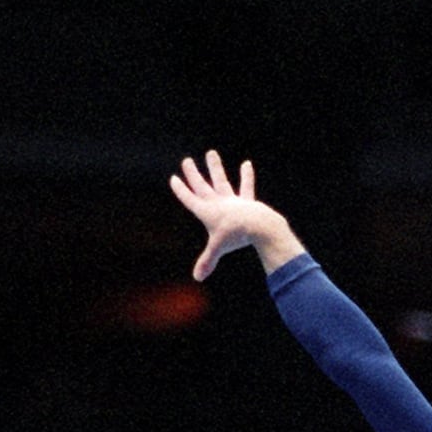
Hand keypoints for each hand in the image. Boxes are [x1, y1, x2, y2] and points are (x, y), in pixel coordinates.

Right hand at [170, 150, 300, 279]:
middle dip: (193, 174)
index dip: (181, 189)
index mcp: (206, 212)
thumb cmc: (236, 236)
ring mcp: (232, 200)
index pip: (189, 199)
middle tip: (187, 161)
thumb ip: (207, 262)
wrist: (258, 226)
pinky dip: (247, 176)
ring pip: (221, 181)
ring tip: (211, 153)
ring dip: (215, 167)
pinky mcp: (247, 201)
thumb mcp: (218, 248)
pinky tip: (247, 163)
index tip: (173, 179)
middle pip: (202, 186)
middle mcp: (217, 203)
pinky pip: (246, 186)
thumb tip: (198, 278)